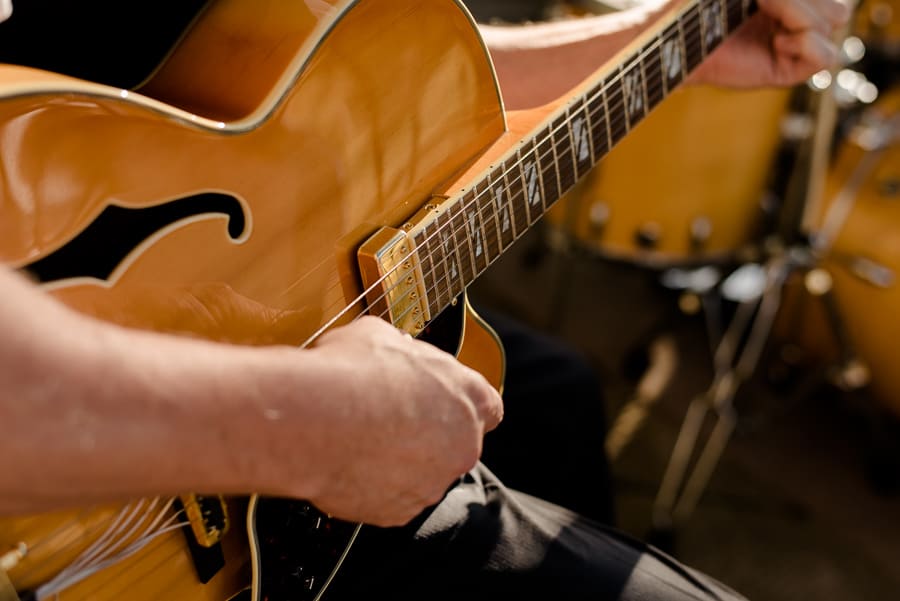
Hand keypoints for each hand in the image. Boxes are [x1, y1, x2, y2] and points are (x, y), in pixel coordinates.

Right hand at [299, 316, 502, 526]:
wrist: (313, 422)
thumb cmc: (349, 372)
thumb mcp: (379, 335)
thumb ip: (403, 352)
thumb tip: (393, 351)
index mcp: (468, 397)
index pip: (488, 407)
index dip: (460, 402)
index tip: (436, 399)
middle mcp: (462, 445)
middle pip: (455, 443)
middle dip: (426, 434)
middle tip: (386, 416)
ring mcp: (433, 483)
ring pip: (422, 473)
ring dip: (399, 461)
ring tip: (358, 437)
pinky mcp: (400, 512)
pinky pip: (390, 498)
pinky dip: (372, 484)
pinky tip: (347, 460)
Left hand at [691, 0, 850, 87]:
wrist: (682, 38)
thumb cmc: (708, 5)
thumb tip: (835, 9)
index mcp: (790, 0)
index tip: (764, 0)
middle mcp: (796, 19)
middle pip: (837, 4)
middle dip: (805, 0)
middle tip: (766, 4)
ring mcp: (794, 45)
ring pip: (835, 21)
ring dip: (806, 16)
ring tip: (772, 21)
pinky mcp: (786, 71)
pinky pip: (827, 57)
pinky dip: (808, 44)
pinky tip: (778, 42)